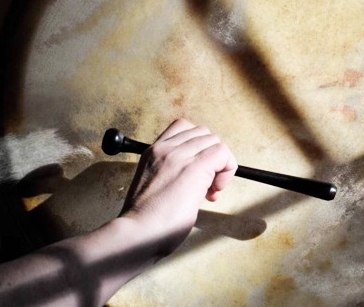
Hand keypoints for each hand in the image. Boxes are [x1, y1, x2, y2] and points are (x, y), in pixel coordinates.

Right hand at [120, 118, 236, 252]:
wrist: (137, 234)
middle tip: (207, 186)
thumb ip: (174, 172)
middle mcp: (165, 148)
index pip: (184, 129)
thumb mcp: (155, 184)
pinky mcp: (194, 167)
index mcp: (153, 151)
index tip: (197, 173)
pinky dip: (227, 169)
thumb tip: (201, 176)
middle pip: (204, 134)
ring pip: (215, 141)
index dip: (198, 148)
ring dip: (220, 164)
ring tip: (209, 190)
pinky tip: (214, 190)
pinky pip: (222, 153)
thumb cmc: (146, 221)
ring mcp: (179, 155)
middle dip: (211, 157)